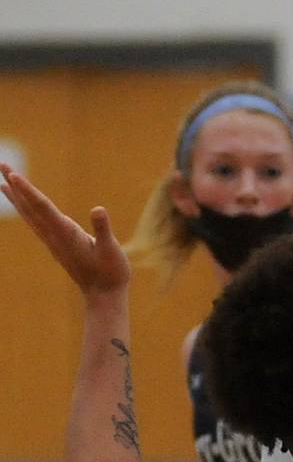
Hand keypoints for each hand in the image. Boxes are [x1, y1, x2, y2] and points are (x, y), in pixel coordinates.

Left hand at [0, 164, 128, 295]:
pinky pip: (36, 224)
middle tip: (2, 164)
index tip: (11, 175)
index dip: (28, 190)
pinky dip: (27, 212)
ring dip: (17, 198)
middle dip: (15, 186)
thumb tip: (98, 210)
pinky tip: (24, 208)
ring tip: (3, 183)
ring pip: (30, 216)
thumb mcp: (111, 250)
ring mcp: (54, 242)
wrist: (104, 297)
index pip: (43, 207)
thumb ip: (103, 230)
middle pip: (30, 208)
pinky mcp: (57, 246)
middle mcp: (55, 237)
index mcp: (66, 234)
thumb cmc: (111, 273)